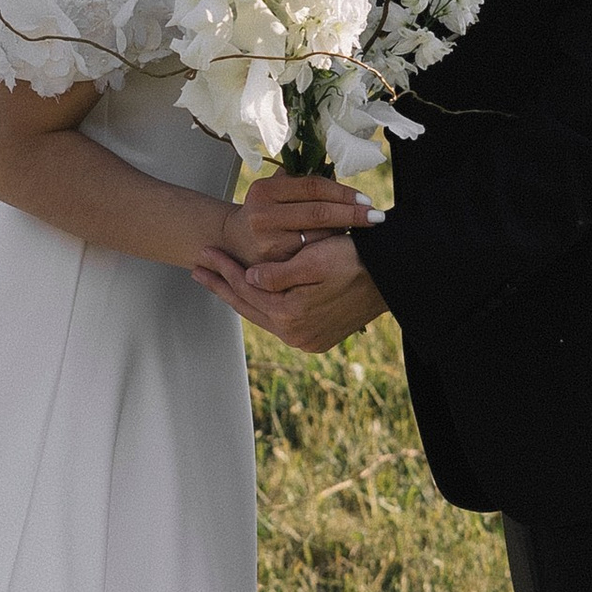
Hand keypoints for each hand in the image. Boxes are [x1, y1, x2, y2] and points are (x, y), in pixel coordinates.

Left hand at [193, 228, 387, 352]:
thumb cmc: (356, 260)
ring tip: (216, 280)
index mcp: (291, 316)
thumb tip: (249, 278)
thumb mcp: (315, 260)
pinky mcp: (317, 339)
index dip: (224, 269)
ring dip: (239, 297)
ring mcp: (307, 340)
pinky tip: (249, 295)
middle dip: (222, 285)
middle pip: (248, 307)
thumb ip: (278, 273)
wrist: (393, 278)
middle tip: (197, 268)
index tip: (206, 251)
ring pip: (261, 316)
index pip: (246, 289)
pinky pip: (278, 322)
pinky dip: (261, 307)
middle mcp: (296, 335)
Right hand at [239, 167, 374, 250]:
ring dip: (344, 233)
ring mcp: (268, 243)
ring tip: (361, 229)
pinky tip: (342, 247)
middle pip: (319, 212)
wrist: (231, 244)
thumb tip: (338, 172)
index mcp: (265, 191)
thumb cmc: (262, 212)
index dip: (343, 192)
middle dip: (352, 214)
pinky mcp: (274, 265)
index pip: (314, 187)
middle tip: (376, 216)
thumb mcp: (272, 191)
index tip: (365, 198)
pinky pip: (312, 257)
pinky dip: (330, 251)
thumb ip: (299, 181)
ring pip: (319, 237)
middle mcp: (263, 216)